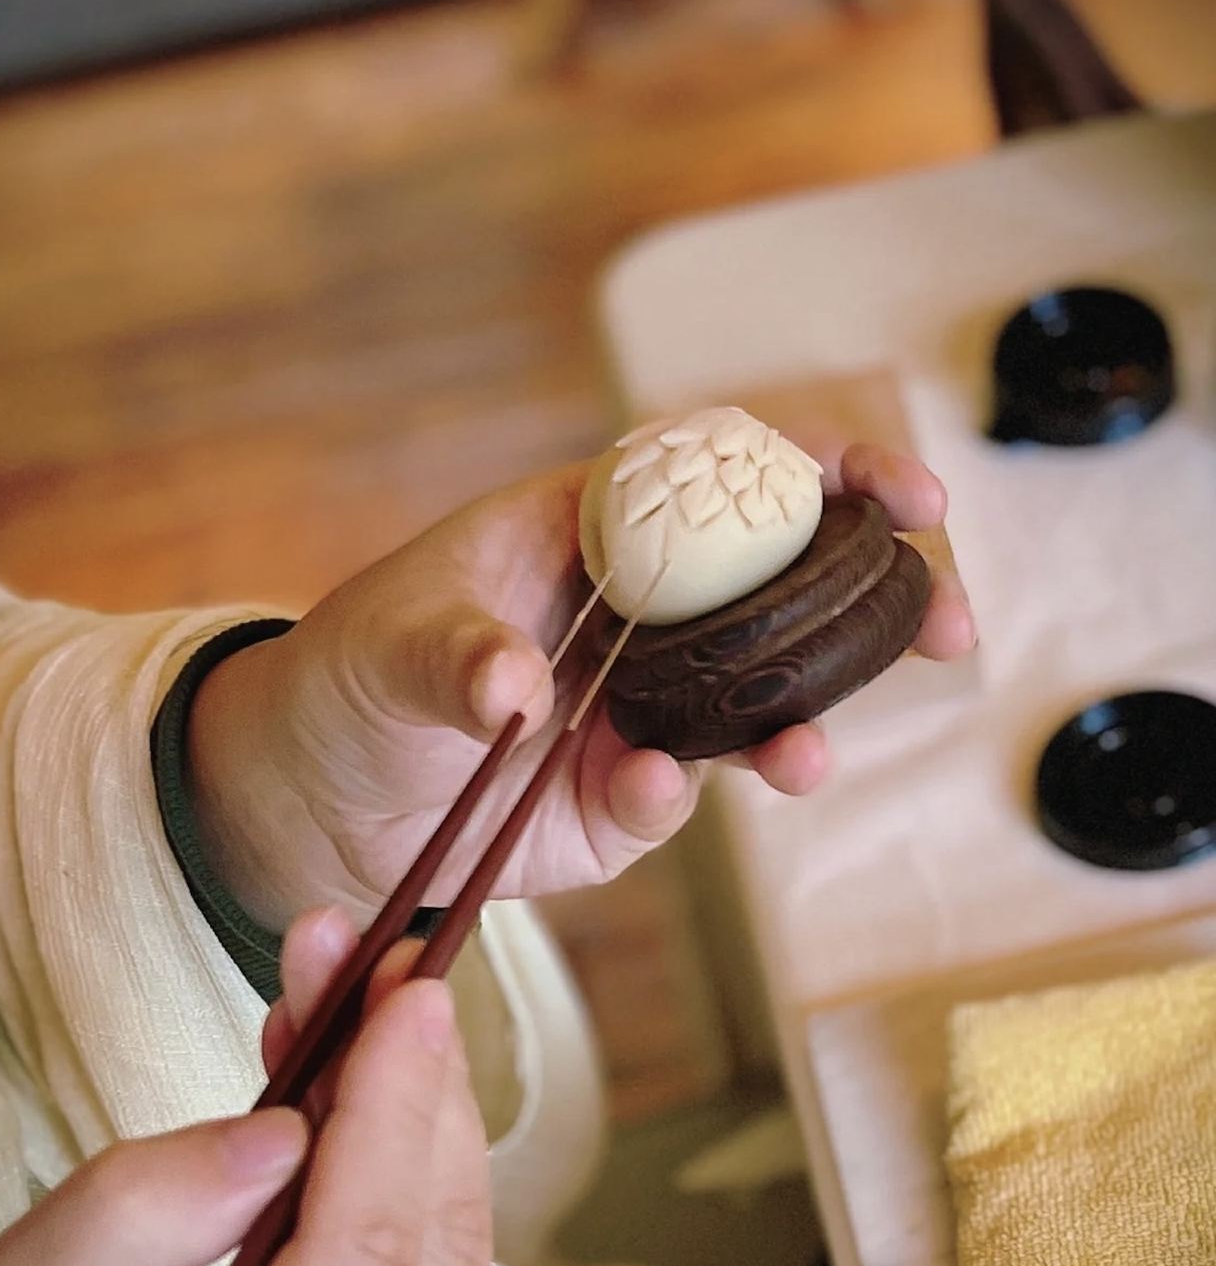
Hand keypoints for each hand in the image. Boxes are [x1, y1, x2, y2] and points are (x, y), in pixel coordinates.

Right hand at [0, 911, 490, 1265]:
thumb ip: (123, 1227)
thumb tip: (274, 1134)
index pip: (365, 1251)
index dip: (394, 1102)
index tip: (406, 985)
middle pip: (436, 1242)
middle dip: (416, 1079)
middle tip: (385, 964)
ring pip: (457, 1261)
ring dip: (421, 1117)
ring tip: (360, 1014)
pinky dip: (415, 1179)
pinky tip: (362, 1111)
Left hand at [188, 445, 975, 928]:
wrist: (321, 793)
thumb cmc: (354, 677)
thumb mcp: (389, 644)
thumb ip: (455, 654)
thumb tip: (516, 685)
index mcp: (595, 532)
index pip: (727, 477)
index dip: (827, 470)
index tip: (904, 496)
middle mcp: (638, 616)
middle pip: (782, 592)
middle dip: (874, 602)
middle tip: (945, 625)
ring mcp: (638, 707)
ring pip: (755, 705)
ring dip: (799, 729)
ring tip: (803, 759)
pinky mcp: (621, 794)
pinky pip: (677, 794)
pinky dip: (676, 796)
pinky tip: (648, 787)